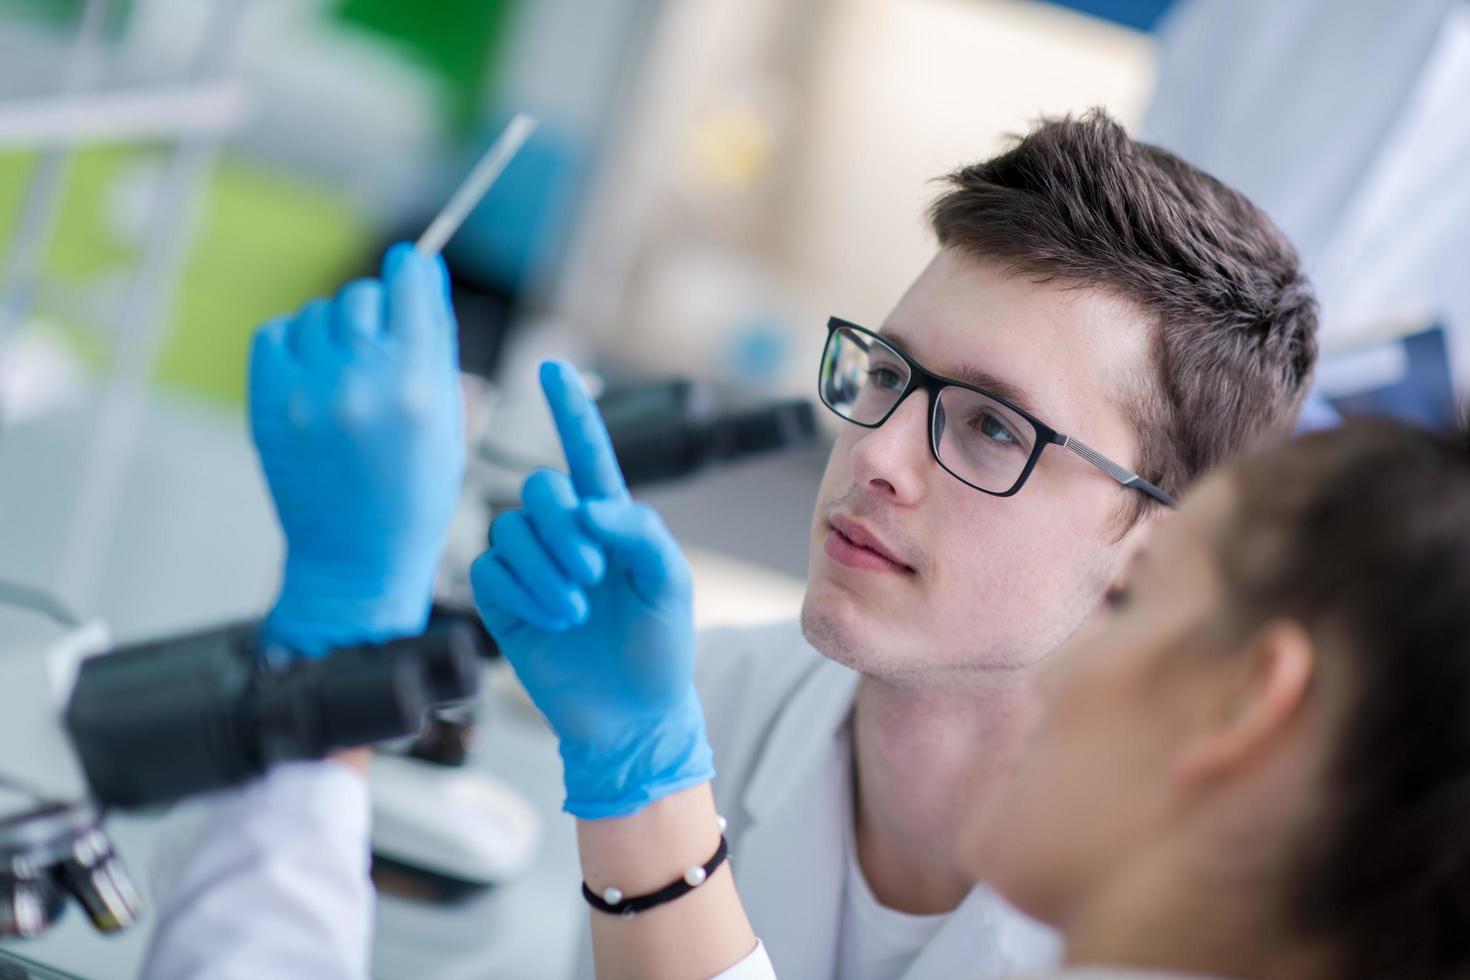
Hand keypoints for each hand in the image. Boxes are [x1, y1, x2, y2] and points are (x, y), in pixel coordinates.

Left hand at [250, 243, 464, 654]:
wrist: (356, 560)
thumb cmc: (413, 497)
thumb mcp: (449, 423)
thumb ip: (436, 348)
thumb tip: (422, 274)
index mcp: (416, 385)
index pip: (409, 282)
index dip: (413, 270)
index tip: (412, 269)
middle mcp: (360, 382)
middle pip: (363, 296)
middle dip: (377, 310)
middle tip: (381, 345)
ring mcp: (307, 392)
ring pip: (318, 313)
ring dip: (335, 329)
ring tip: (347, 372)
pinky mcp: (269, 404)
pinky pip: (276, 334)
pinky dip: (295, 343)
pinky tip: (313, 374)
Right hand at [471, 361, 711, 818]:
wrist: (630, 717)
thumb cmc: (659, 650)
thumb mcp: (669, 584)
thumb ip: (639, 532)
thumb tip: (588, 506)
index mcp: (612, 523)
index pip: (588, 454)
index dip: (571, 413)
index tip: (553, 371)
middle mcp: (567, 537)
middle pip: (540, 489)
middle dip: (563, 525)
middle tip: (593, 573)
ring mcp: (532, 569)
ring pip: (510, 529)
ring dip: (545, 567)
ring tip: (576, 608)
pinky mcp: (503, 602)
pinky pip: (490, 570)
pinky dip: (522, 591)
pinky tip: (551, 619)